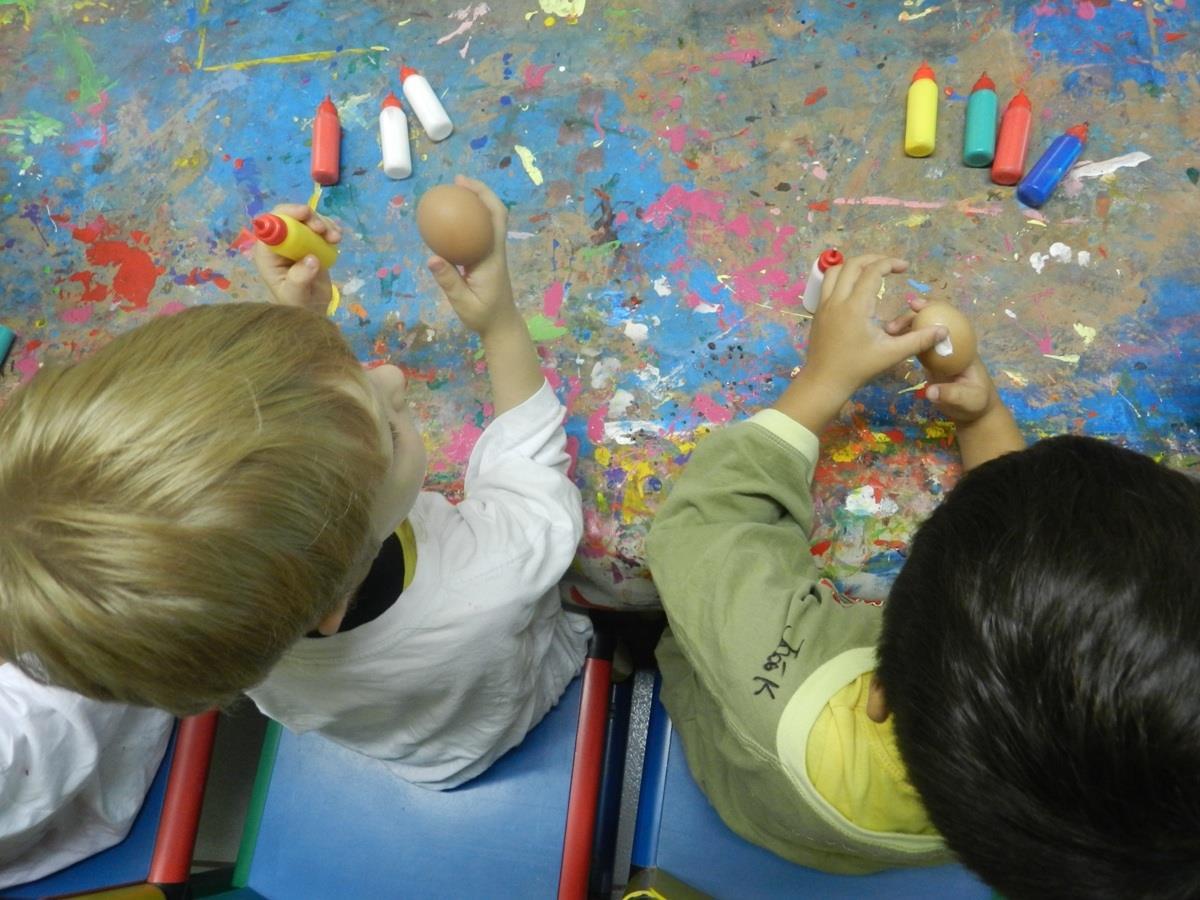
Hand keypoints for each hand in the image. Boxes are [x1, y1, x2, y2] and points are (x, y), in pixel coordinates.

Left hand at [251, 203, 341, 313]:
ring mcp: (296, 242)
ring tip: (335, 239)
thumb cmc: (297, 305)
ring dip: (324, 224)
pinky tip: (337, 239)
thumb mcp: (295, 295)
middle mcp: (280, 243)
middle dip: (308, 218)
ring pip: (307, 221)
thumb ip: (300, 278)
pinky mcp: (311, 244)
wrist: (310, 312)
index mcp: (268, 253)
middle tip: (323, 230)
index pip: (271, 224)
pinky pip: (319, 228)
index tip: (305, 215)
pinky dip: (330, 229)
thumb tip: (312, 259)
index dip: (287, 214)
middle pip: (290, 217)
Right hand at [426, 175, 517, 337]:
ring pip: (488, 222)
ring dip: (474, 205)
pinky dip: (467, 223)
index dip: (482, 197)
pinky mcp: (487, 259)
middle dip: (479, 193)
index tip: (463, 184)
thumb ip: (449, 281)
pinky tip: (449, 223)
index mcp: (492, 257)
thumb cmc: (483, 316)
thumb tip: (432, 257)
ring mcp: (492, 254)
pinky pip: (478, 234)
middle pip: (494, 213)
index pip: (494, 219)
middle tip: (456, 182)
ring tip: (451, 195)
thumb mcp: (463, 302)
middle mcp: (495, 250)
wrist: (500, 325)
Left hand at [805, 255, 946, 399]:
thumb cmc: (858, 368)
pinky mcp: (818, 313)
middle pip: (852, 264)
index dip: (890, 263)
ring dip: (854, 265)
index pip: (872, 271)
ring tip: (871, 271)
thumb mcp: (891, 354)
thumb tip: (943, 331)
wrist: (824, 382)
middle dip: (874, 259)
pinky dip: (842, 277)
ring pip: (835, 271)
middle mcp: (837, 300)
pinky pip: (827, 284)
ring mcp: (824, 305)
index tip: (905, 267)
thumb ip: (919, 340)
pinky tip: (854, 288)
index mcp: (855, 306)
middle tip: (891, 265)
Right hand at [884, 297, 994, 423]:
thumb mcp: (968, 400)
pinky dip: (905, 340)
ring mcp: (940, 351)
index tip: (915, 307)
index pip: (949, 319)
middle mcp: (951, 343)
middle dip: (912, 318)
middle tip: (891, 327)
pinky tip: (889, 341)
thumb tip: (930, 391)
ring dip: (904, 328)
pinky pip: (918, 345)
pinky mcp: (931, 361)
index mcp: (963, 345)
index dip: (934, 309)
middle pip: (932, 322)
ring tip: (886, 332)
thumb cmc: (976, 403)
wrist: (974, 412)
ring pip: (922, 332)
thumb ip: (951, 394)